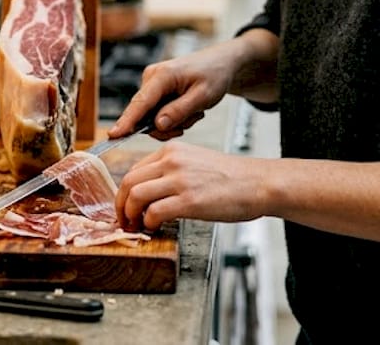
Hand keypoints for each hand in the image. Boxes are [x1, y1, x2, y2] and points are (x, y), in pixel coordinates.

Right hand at [107, 42, 239, 140]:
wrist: (221, 63)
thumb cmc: (214, 74)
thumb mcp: (203, 96)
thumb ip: (179, 111)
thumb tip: (157, 125)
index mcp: (162, 75)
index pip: (140, 103)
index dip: (127, 121)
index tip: (113, 135)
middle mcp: (151, 78)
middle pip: (145, 115)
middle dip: (168, 125)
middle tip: (191, 120)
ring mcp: (152, 84)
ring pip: (153, 118)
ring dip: (174, 122)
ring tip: (194, 112)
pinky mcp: (155, 91)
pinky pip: (157, 114)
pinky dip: (173, 117)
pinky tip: (188, 110)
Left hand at [115, 142, 266, 230]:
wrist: (258, 183)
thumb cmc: (232, 178)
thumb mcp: (196, 162)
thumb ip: (171, 172)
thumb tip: (150, 193)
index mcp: (173, 150)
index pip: (134, 170)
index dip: (124, 192)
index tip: (126, 207)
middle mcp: (172, 161)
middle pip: (128, 182)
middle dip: (120, 206)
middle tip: (124, 221)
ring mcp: (180, 180)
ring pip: (135, 196)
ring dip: (130, 216)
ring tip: (135, 227)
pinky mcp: (189, 200)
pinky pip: (154, 212)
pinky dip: (148, 224)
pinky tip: (155, 228)